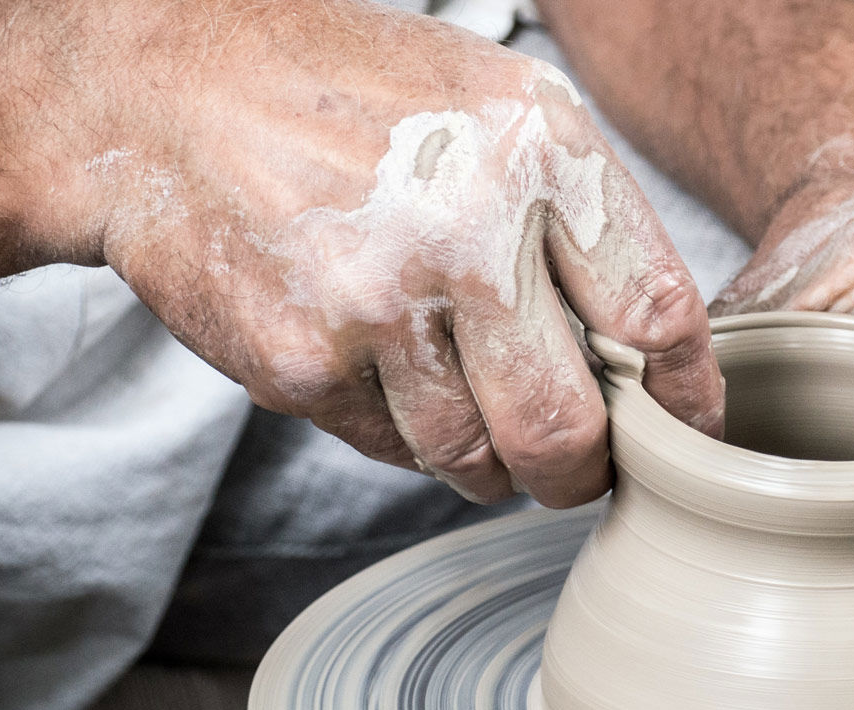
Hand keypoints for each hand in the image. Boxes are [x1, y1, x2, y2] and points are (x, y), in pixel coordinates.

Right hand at [56, 0, 722, 506]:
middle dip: (583, 472)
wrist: (167, 94)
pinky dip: (402, 431)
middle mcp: (465, 229)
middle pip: (569, 427)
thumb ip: (581, 214)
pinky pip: (390, 449)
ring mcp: (376, 304)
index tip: (686, 432)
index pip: (656, 314)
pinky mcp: (301, 363)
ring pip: (475, 458)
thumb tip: (651, 348)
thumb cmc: (345, 94)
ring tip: (467, 407)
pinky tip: (381, 367)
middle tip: (576, 468)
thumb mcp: (495, 103)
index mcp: (537, 151)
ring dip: (489, 461)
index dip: (685, 397)